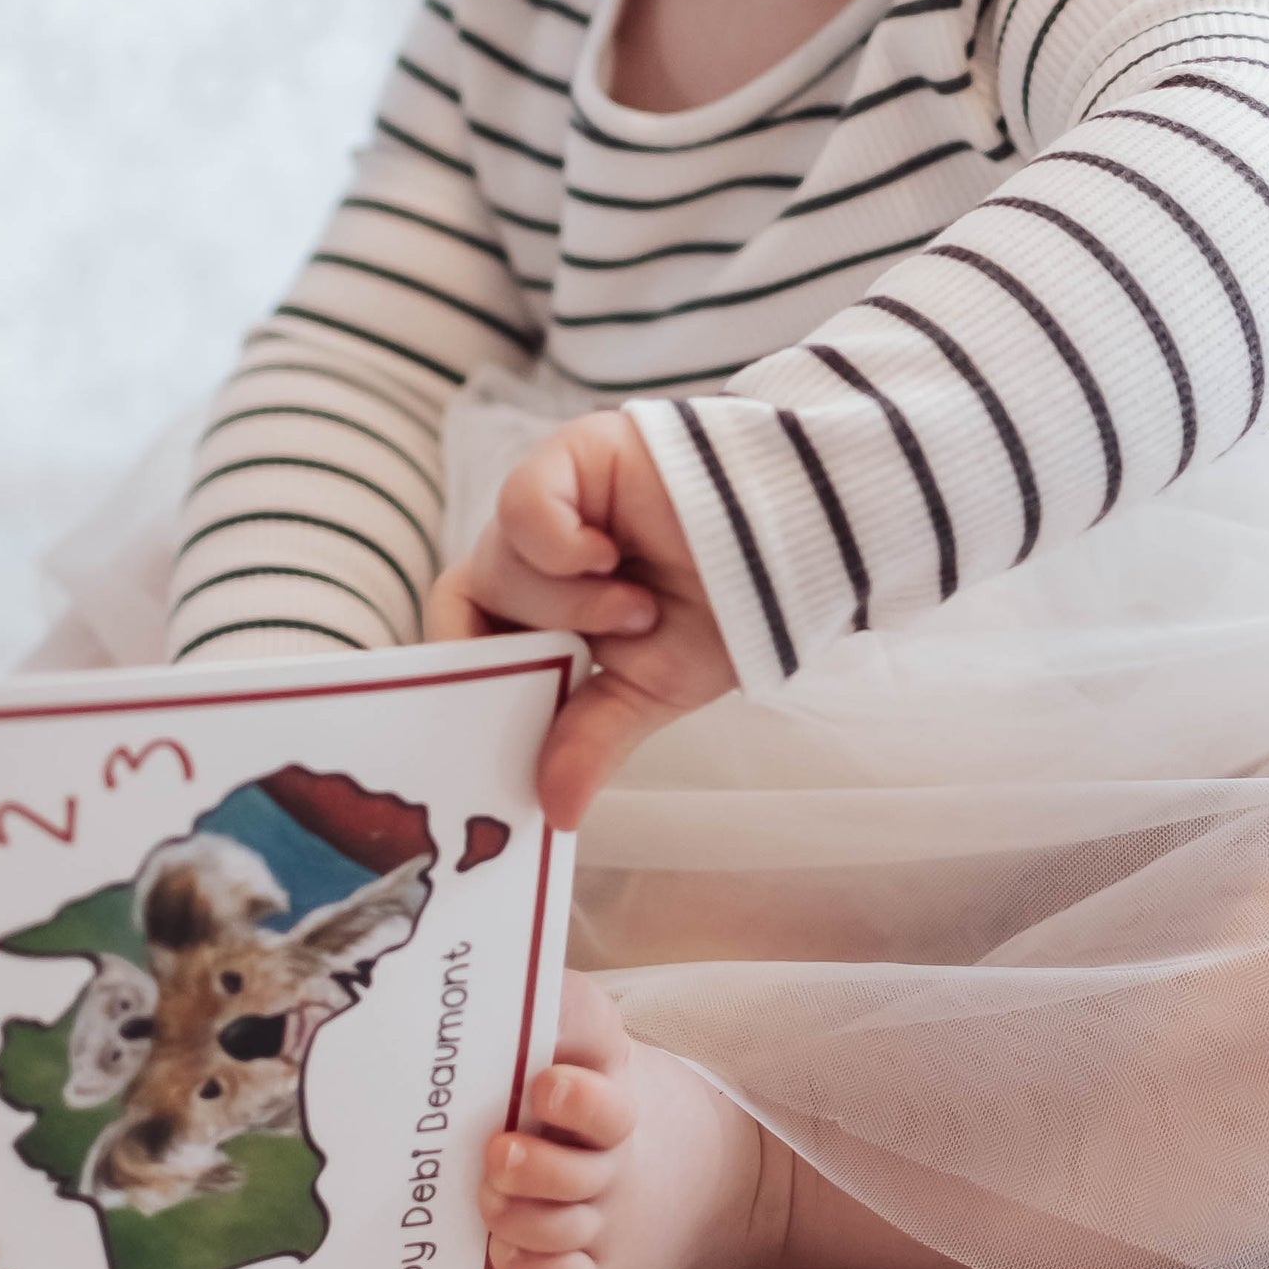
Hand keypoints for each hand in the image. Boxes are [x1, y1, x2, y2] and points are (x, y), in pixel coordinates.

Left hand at [425, 411, 735, 826]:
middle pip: (468, 598)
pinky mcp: (574, 455)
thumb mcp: (654, 688)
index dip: (460, 673)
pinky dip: (559, 549)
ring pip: (501, 563)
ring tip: (636, 609)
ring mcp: (556, 498)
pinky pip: (522, 507)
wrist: (807, 542)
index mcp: (549, 601)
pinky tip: (610, 558)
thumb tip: (555, 814)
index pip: (466, 629)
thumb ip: (592, 738)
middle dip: (507, 649)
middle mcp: (540, 547)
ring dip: (566, 607)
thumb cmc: (735, 606)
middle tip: (550, 677)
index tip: (478, 727)